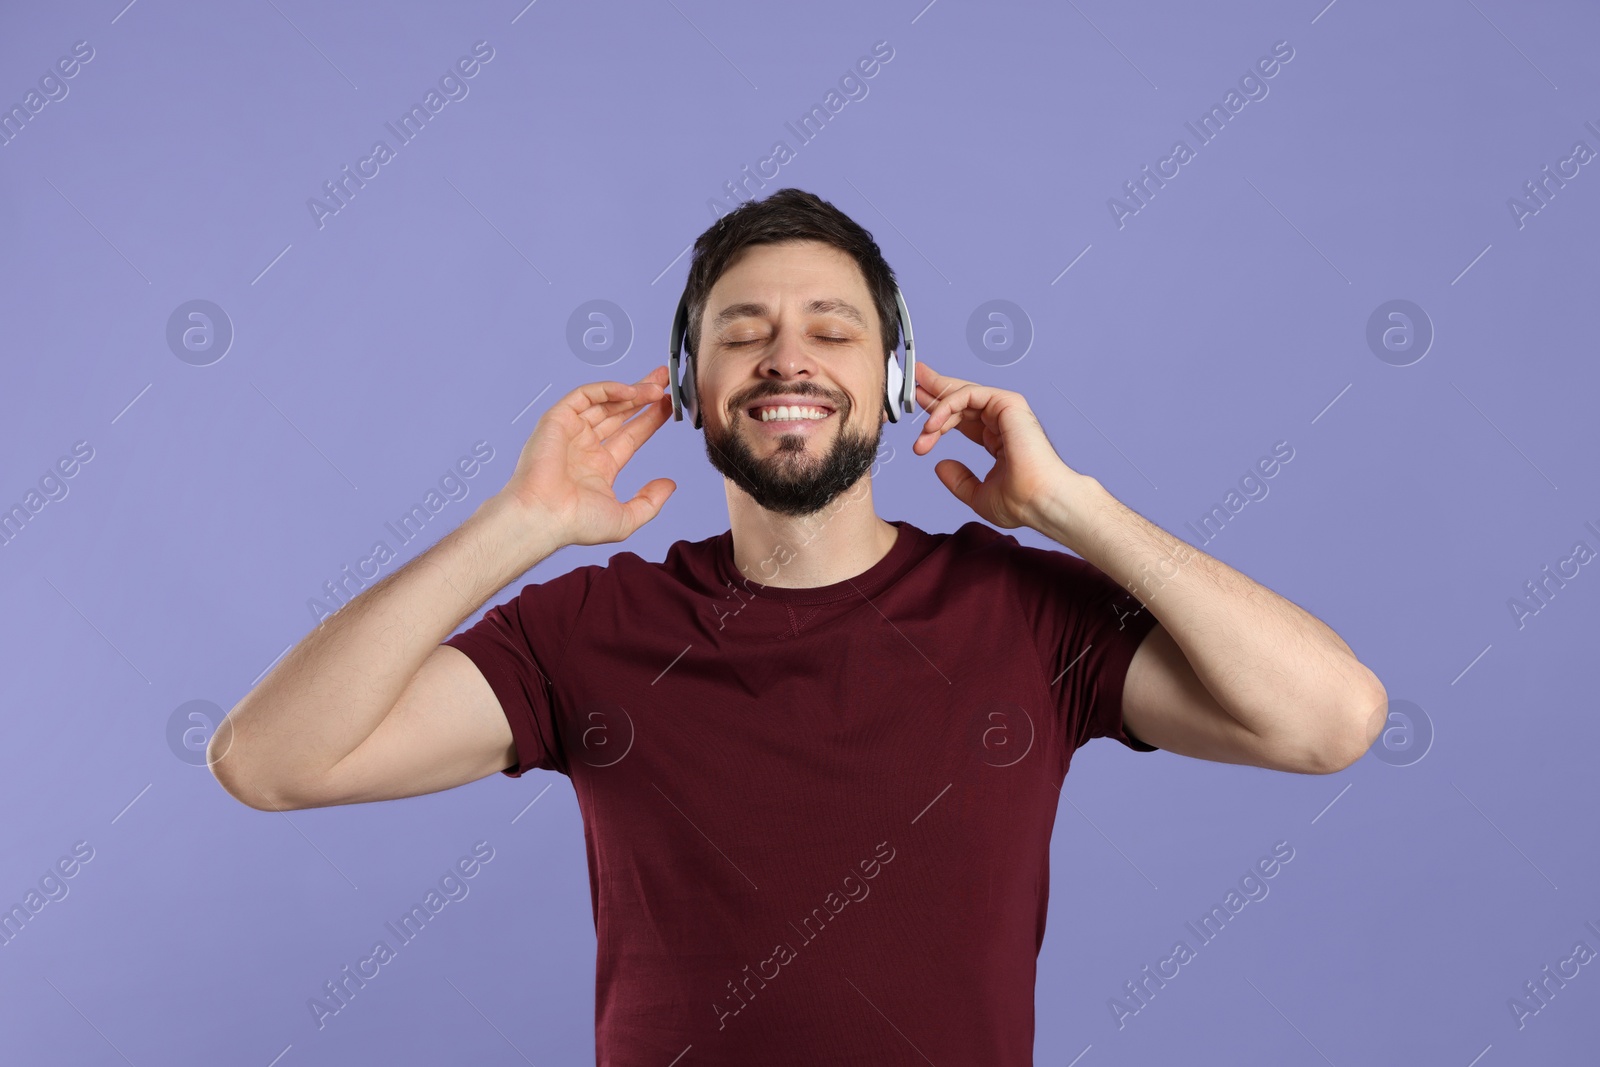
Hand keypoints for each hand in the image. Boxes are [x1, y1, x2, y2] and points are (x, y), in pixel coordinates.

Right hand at [496, 364, 676, 546]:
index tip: (668, 407)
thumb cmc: (575, 523)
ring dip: (631, 391)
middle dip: (643, 396)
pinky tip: (631, 390)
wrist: (544, 516)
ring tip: (655, 386)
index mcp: (599, 467)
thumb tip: (669, 486)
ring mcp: (571, 431)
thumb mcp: (625, 518)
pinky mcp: (557, 419)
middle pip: (620, 413)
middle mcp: (585, 446)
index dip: (650, 419)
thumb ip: (650, 502)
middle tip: (665, 383)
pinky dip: (608, 389)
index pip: (631, 435)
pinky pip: (585, 395)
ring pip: (605, 402)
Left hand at [911, 361, 1077, 529]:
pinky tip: (932, 425)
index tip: (918, 419)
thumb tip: (940, 466)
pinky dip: (946, 406)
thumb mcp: (977, 494)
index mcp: (998, 438)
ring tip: (920, 427)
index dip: (939, 415)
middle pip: (962, 399)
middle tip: (914, 385)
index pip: (964, 418)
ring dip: (936, 408)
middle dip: (936, 390)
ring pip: (963, 395)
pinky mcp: (1008, 404)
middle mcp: (1002, 421)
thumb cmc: (1020, 503)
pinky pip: (968, 395)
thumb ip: (959, 480)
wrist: (1039, 502)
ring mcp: (1006, 411)